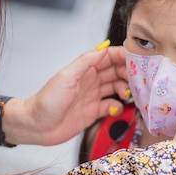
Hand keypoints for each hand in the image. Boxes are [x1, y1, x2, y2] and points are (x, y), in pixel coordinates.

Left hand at [11, 43, 129, 145]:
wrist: (36, 126)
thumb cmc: (47, 101)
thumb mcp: (67, 77)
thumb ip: (86, 62)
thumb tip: (105, 48)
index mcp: (85, 69)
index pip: (109, 57)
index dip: (124, 57)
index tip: (139, 60)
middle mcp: (91, 80)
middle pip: (117, 72)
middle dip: (129, 74)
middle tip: (138, 81)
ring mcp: (93, 96)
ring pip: (117, 88)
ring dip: (126, 90)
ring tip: (129, 94)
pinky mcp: (94, 112)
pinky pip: (112, 106)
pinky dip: (118, 107)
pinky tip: (117, 108)